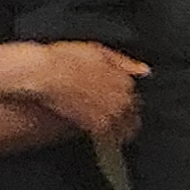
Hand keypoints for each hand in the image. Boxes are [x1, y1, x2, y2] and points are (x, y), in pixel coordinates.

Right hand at [19, 41, 149, 143]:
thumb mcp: (98, 51)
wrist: (44, 73)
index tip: (118, 101)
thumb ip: (124, 62)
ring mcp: (113, 114)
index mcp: (126, 81)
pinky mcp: (99, 127)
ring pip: (128, 128)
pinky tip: (105, 136)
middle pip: (134, 113)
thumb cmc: (66, 58)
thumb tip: (145, 70)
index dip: (126, 100)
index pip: (136, 96)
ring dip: (122, 128)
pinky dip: (112, 138)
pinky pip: (114, 138)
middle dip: (127, 114)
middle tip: (113, 114)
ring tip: (110, 126)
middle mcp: (124, 99)